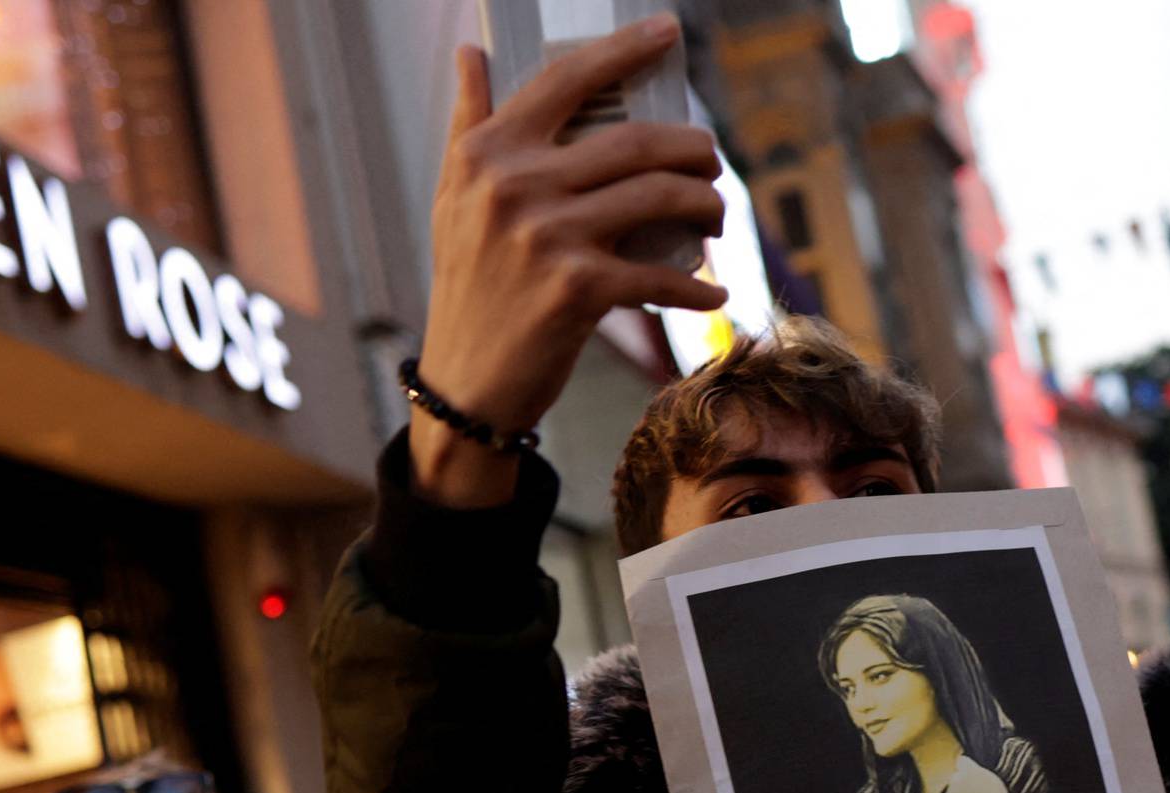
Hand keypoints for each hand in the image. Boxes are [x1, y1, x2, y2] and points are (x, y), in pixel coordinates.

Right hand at [414, 20, 726, 506]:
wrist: (466, 382)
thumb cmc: (469, 286)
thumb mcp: (454, 198)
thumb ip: (470, 123)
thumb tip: (473, 51)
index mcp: (489, 154)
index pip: (566, 80)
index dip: (623, 50)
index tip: (666, 32)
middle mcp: (515, 186)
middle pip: (635, 141)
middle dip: (692, 147)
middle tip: (711, 160)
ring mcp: (548, 237)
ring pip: (659, 197)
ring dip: (706, 205)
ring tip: (716, 215)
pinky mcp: (578, 290)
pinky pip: (660, 274)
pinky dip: (698, 287)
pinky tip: (714, 292)